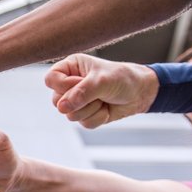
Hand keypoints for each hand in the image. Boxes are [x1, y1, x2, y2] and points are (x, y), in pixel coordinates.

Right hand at [45, 54, 159, 128]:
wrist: (140, 92)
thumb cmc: (122, 78)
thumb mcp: (101, 81)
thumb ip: (81, 93)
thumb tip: (62, 108)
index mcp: (70, 67)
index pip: (51, 79)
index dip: (63, 86)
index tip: (80, 83)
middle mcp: (70, 84)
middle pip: (57, 101)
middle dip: (80, 100)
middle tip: (97, 92)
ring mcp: (77, 101)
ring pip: (70, 115)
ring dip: (91, 109)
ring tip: (103, 99)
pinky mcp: (85, 114)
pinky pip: (83, 123)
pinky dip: (98, 117)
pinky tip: (106, 108)